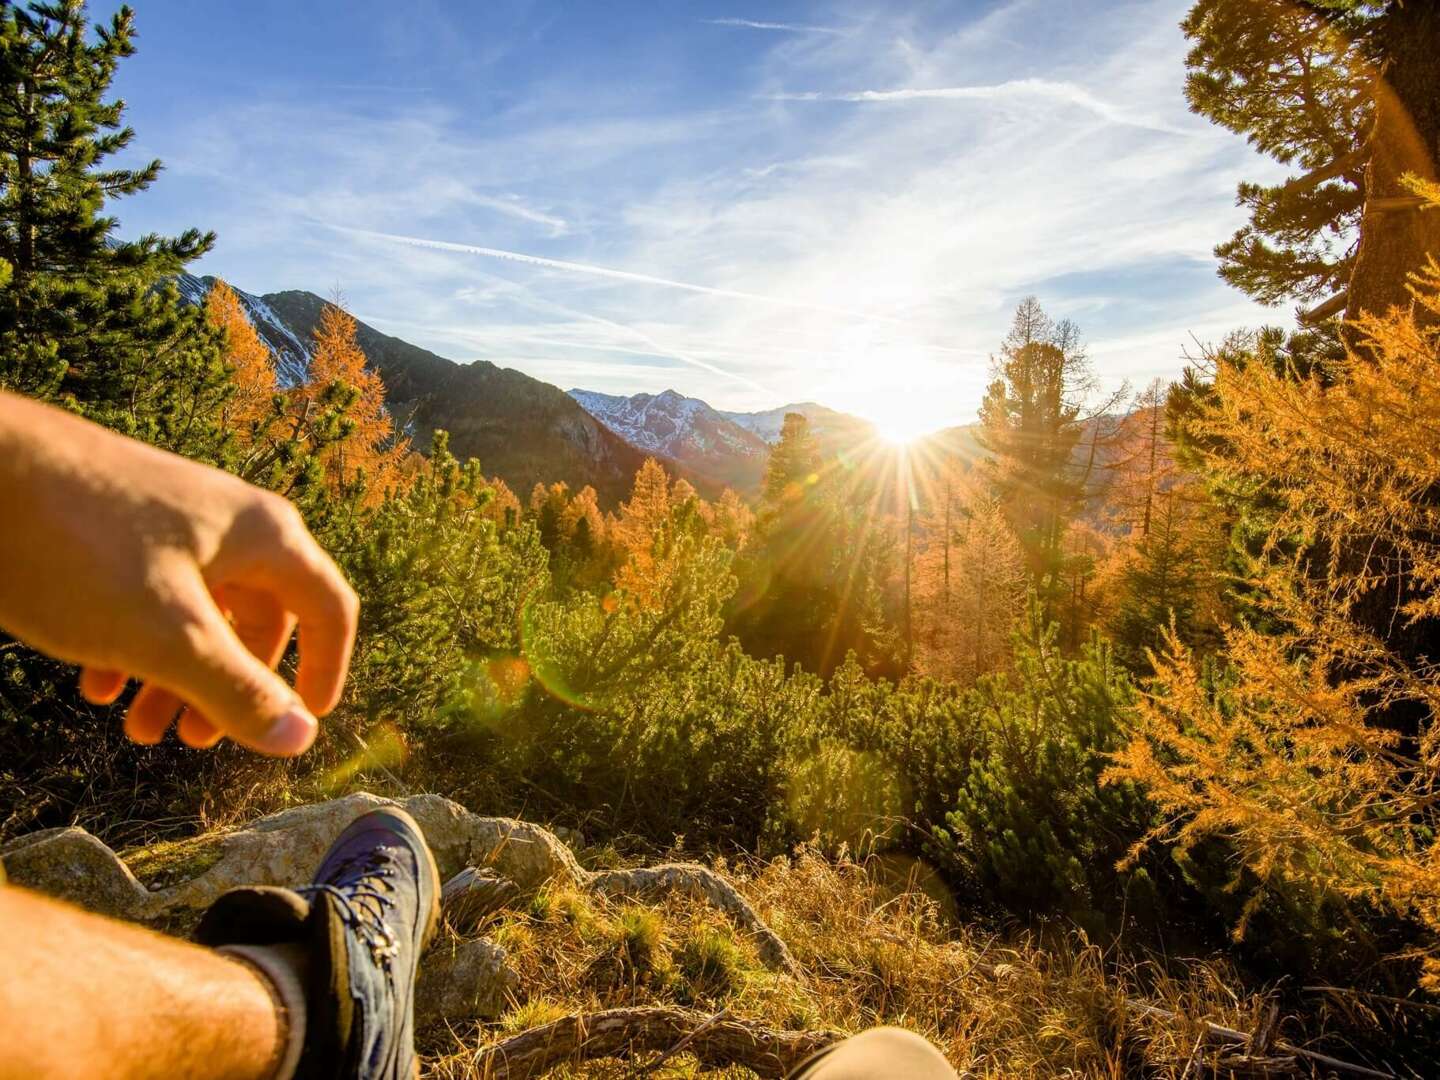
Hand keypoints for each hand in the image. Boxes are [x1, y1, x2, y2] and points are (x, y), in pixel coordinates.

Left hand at [0, 391, 358, 755]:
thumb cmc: (79, 546)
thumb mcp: (168, 637)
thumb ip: (237, 692)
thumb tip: (300, 738)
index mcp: (263, 536)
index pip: (329, 608)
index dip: (327, 670)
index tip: (305, 722)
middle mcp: (227, 523)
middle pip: (258, 619)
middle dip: (228, 687)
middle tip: (194, 740)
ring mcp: (170, 522)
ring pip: (197, 614)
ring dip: (174, 678)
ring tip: (133, 729)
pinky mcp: (118, 527)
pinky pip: (146, 597)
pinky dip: (131, 646)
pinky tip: (94, 683)